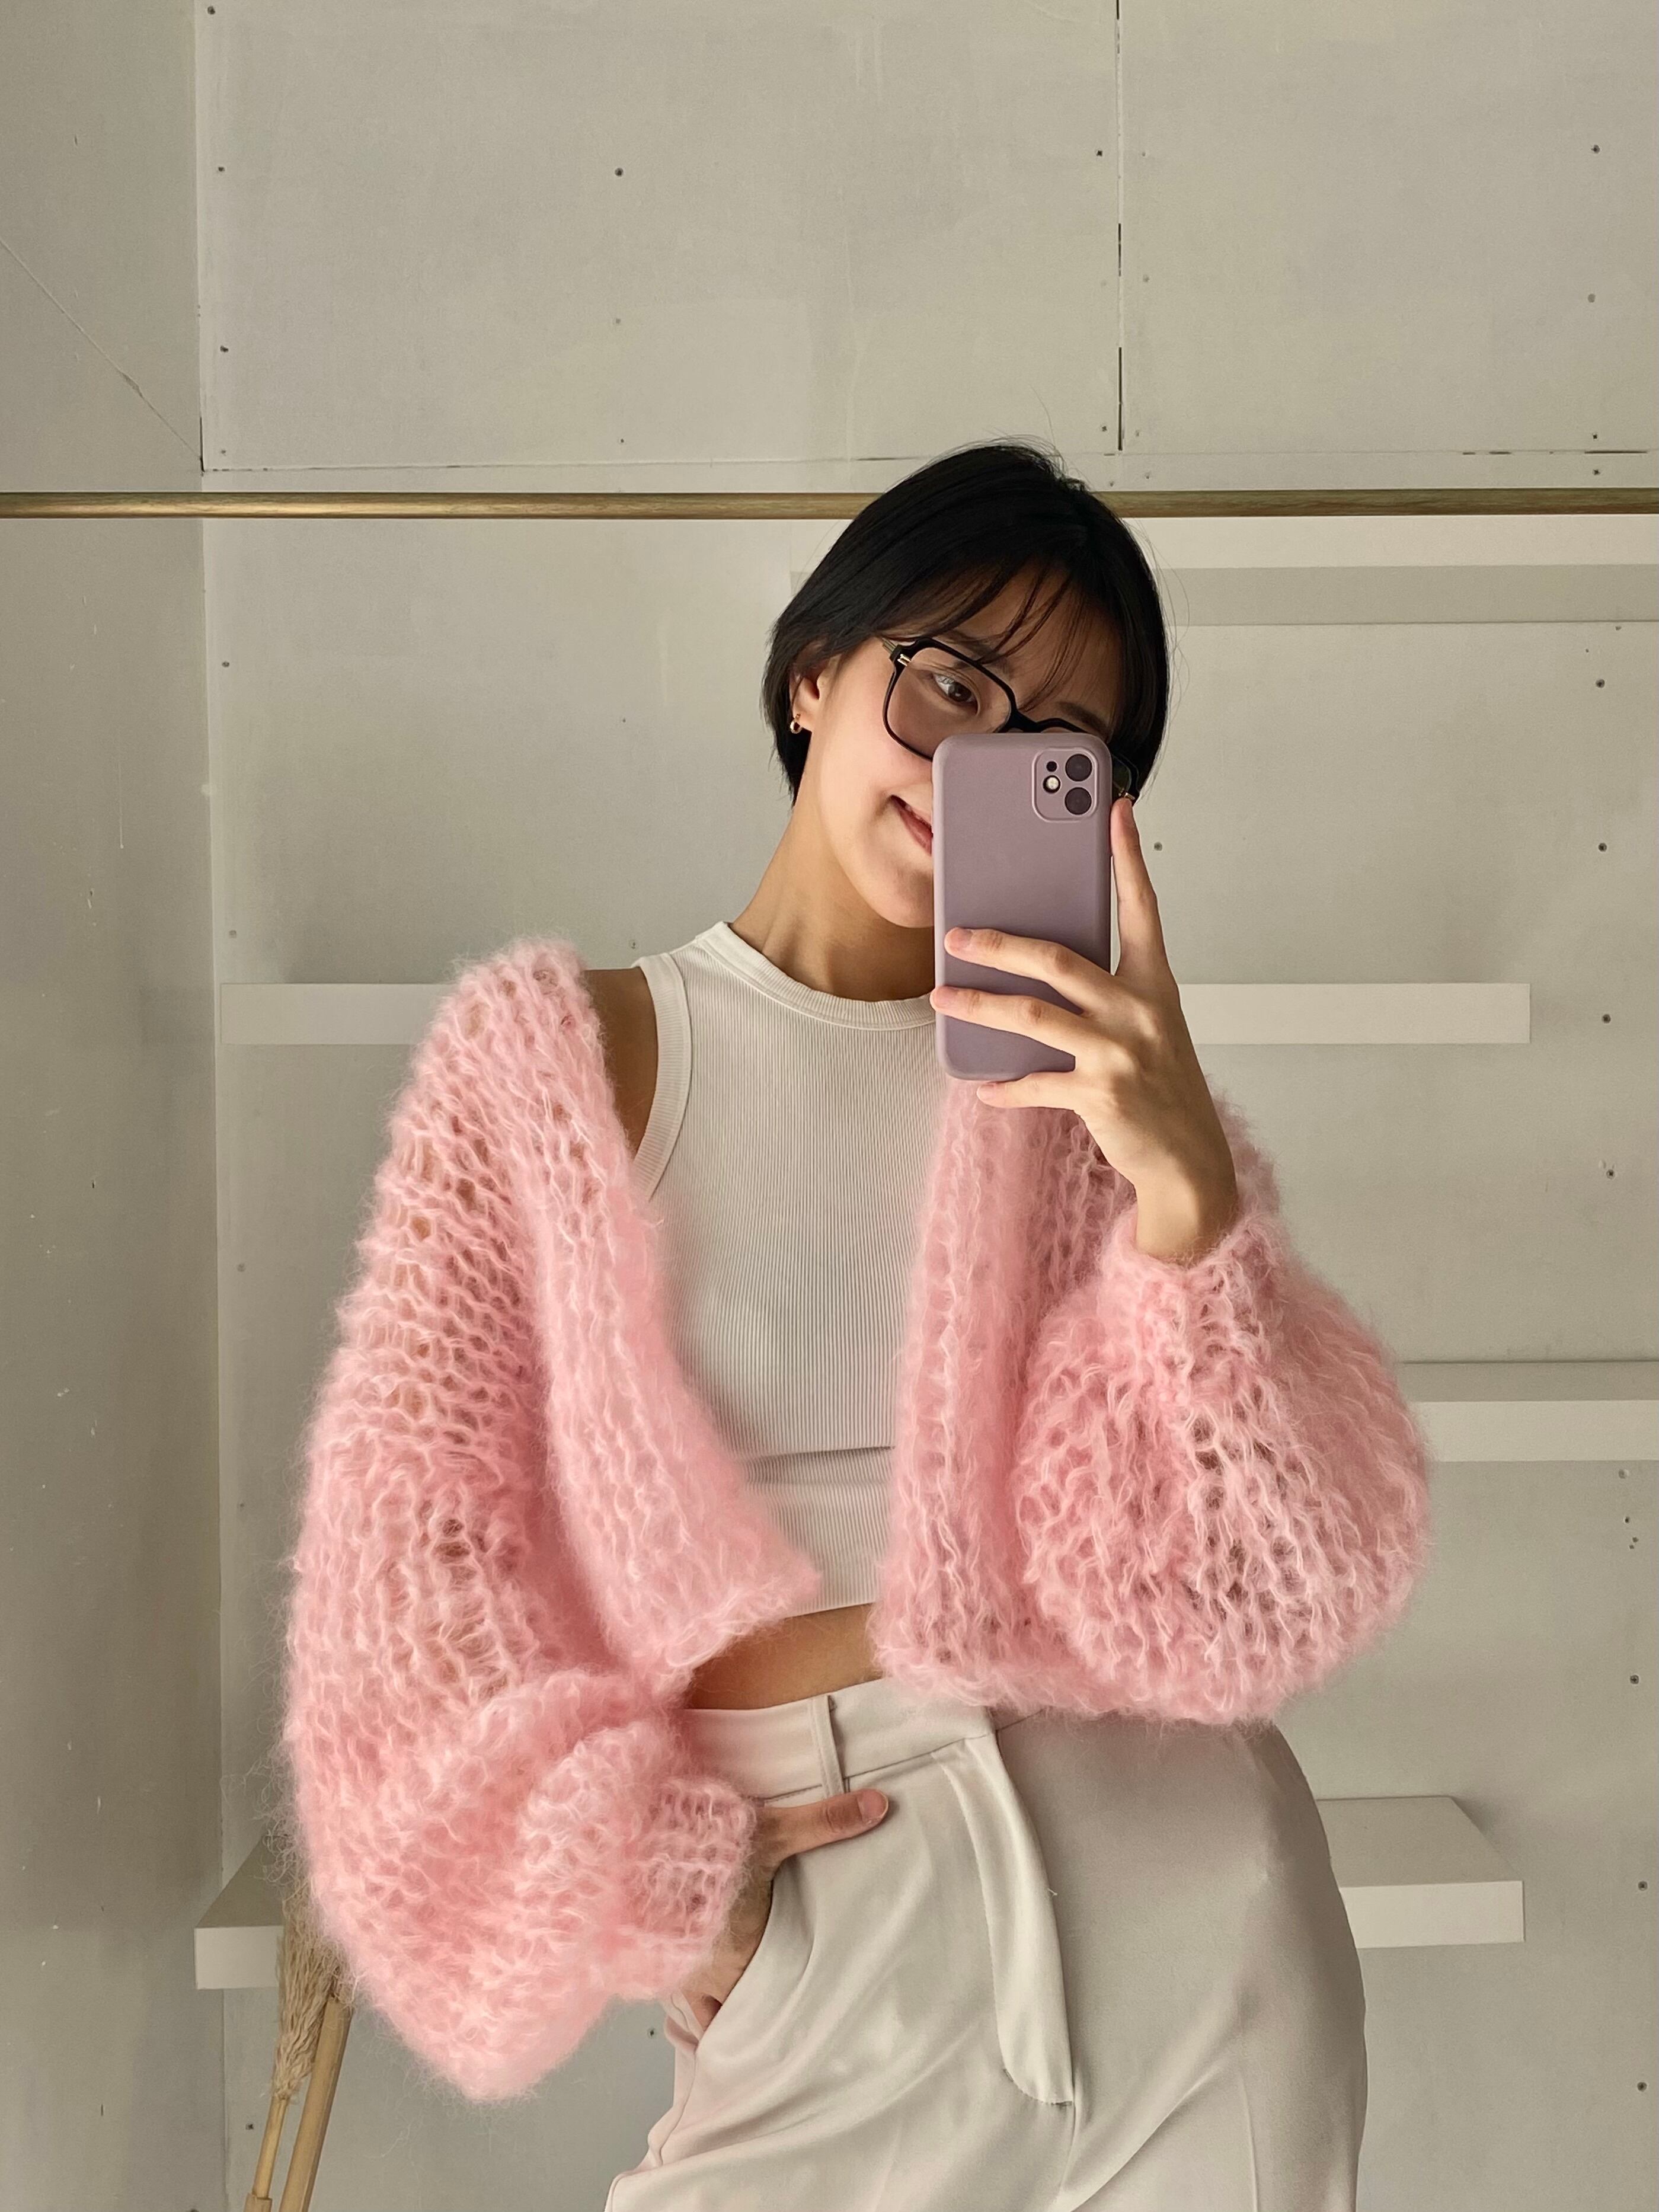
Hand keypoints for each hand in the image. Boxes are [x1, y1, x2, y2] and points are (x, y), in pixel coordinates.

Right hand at [674, 1788, 889, 2032]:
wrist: (640, 1852)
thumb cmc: (712, 1849)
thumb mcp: (775, 1830)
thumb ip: (827, 1822)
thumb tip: (882, 1806)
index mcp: (750, 1954)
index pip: (778, 1995)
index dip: (791, 2003)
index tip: (808, 2015)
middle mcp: (717, 1974)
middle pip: (745, 2003)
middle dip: (760, 2005)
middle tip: (781, 2013)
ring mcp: (682, 1970)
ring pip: (711, 2004)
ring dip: (725, 2003)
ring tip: (743, 2012)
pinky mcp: (654, 1959)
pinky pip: (678, 1991)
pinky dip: (691, 1994)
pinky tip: (694, 1996)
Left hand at [927, 795, 1239, 1262]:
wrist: (1191, 1161)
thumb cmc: (1161, 1084)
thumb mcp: (1149, 1026)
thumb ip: (1107, 992)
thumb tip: (1038, 963)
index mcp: (1156, 984)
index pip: (1142, 908)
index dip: (1128, 857)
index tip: (1115, 808)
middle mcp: (1140, 1011)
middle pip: (1058, 960)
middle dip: (999, 943)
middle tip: (957, 935)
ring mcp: (1120, 1053)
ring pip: (1032, 1016)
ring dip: (979, 1005)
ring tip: (941, 997)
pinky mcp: (1100, 1094)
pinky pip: (1035, 1083)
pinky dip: (1004, 1086)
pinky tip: (982, 1085)